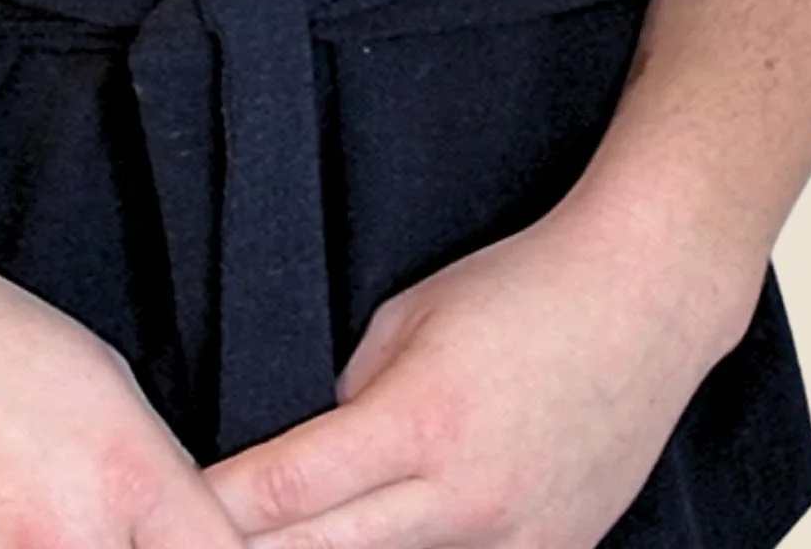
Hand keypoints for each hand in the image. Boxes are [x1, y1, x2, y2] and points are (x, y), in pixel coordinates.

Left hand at [202, 192, 745, 548]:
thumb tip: (307, 454)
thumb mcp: (408, 317)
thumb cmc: (520, 287)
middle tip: (196, 545)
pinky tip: (396, 531)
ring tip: (294, 536)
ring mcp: (514, 542)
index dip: (219, 512)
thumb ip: (352, 396)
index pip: (288, 490)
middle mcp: (465, 499)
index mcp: (415, 422)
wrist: (643, 299)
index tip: (167, 519)